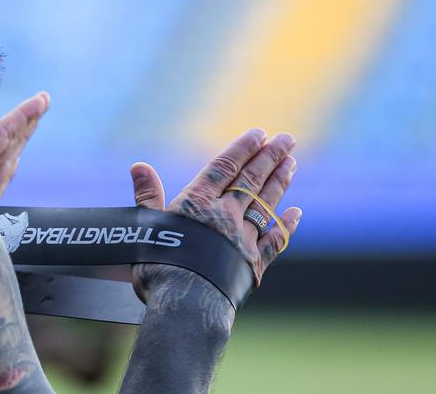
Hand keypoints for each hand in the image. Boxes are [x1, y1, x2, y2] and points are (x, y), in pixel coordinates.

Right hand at [129, 128, 302, 287]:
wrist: (186, 303)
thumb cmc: (159, 265)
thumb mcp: (146, 226)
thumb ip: (147, 195)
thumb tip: (139, 166)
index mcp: (198, 203)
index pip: (224, 167)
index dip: (242, 148)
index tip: (259, 133)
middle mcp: (225, 215)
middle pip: (251, 179)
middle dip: (269, 157)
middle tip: (286, 139)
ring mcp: (243, 238)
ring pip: (266, 203)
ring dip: (280, 182)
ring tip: (292, 163)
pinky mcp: (254, 262)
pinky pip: (275, 239)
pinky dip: (286, 225)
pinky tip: (296, 213)